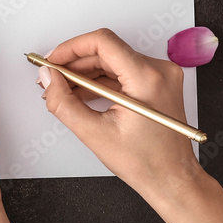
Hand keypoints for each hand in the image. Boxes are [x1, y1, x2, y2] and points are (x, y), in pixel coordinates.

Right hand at [41, 29, 201, 200]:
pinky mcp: (157, 83)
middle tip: (51, 78)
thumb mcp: (95, 134)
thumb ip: (64, 103)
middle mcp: (158, 70)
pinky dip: (100, 81)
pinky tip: (81, 94)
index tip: (53, 60)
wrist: (173, 180)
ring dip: (85, 73)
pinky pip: (122, 72)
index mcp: (147, 78)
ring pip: (112, 61)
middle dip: (74, 63)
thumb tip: (49, 78)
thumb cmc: (146, 163)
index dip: (71, 48)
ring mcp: (160, 76)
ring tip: (62, 90)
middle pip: (106, 51)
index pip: (102, 42)